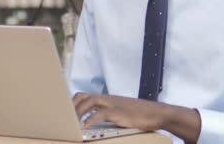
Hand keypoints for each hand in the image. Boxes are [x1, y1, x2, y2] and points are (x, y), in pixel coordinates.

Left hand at [73, 92, 201, 142]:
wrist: (158, 113)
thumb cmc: (141, 114)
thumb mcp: (123, 111)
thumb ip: (110, 113)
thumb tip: (97, 121)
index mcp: (108, 99)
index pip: (85, 95)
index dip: (74, 103)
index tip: (66, 113)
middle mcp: (108, 98)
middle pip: (83, 96)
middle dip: (72, 106)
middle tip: (65, 119)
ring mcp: (113, 104)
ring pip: (89, 101)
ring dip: (78, 112)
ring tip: (72, 123)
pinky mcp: (118, 112)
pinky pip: (100, 113)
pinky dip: (90, 119)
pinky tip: (85, 127)